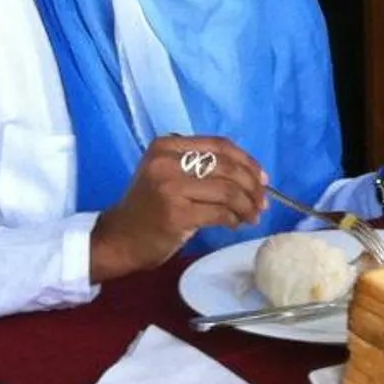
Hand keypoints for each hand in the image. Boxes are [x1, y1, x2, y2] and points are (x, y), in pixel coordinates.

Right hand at [89, 136, 267, 280]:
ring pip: (227, 191)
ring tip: (252, 216)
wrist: (120, 238)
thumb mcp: (167, 174)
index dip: (247, 161)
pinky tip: (234, 224)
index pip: (219, 145)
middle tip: (262, 203)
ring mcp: (170, 187)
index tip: (263, 179)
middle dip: (252, 186)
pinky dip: (234, 219)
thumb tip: (251, 175)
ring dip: (246, 205)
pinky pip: (220, 213)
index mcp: (167, 145)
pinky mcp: (176, 214)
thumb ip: (201, 166)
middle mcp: (166, 161)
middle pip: (227, 167)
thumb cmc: (150, 208)